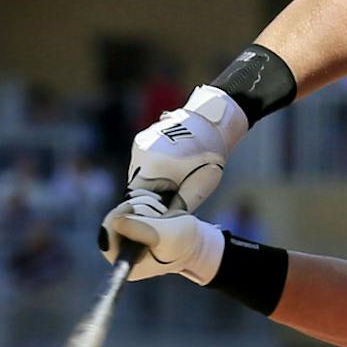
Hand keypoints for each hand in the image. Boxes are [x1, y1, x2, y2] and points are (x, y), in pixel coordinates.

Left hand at [100, 191, 223, 283]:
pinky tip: (159, 209)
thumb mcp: (166, 235)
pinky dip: (144, 201)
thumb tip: (115, 221)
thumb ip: (141, 229)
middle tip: (155, 213)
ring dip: (142, 205)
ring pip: (121, 210)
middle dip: (134, 210)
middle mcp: (122, 251)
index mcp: (126, 262)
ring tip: (161, 214)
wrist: (197, 241)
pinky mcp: (133, 225)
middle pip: (112, 220)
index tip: (132, 208)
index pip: (107, 236)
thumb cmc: (184, 243)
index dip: (116, 218)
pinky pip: (129, 206)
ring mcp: (127, 238)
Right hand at [127, 87, 246, 211]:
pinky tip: (169, 170)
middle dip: (149, 201)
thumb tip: (165, 224)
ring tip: (173, 183)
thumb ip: (179, 207)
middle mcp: (140, 155)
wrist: (211, 121)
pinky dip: (151, 173)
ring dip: (150, 186)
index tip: (157, 222)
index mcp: (152, 167)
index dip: (145, 214)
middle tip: (168, 205)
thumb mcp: (198, 186)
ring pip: (138, 177)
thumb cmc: (209, 155)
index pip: (137, 201)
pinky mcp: (140, 140)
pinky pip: (141, 165)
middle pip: (136, 190)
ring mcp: (138, 145)